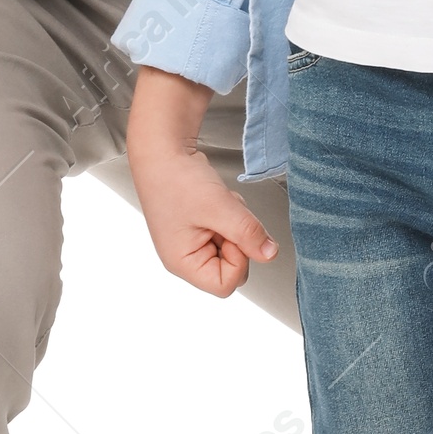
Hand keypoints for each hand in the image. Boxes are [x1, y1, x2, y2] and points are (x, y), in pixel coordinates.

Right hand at [125, 69, 278, 298]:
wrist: (162, 149)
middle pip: (232, 268)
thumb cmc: (177, 179)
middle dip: (239, 240)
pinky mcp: (200, 228)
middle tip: (227, 215)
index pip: (225, 284)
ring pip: (234, 248)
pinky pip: (229, 232)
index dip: (238, 260)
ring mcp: (192, 243)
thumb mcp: (220, 208)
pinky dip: (231, 215)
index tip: (233, 233)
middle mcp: (185, 258)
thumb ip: (248, 234)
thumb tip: (270, 254)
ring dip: (236, 224)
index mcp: (182, 263)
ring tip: (219, 203)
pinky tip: (218, 199)